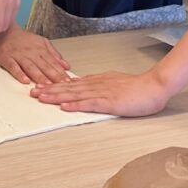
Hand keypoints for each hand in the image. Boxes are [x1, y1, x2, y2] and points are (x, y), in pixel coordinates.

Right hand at [0, 25, 69, 83]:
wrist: (2, 30)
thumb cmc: (23, 39)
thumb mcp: (41, 42)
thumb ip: (54, 54)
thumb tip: (67, 66)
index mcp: (40, 48)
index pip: (53, 62)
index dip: (61, 72)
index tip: (69, 81)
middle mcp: (30, 52)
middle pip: (43, 65)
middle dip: (53, 75)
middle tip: (61, 85)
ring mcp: (18, 55)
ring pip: (30, 67)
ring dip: (39, 76)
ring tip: (46, 84)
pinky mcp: (6, 58)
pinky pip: (13, 67)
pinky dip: (19, 74)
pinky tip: (25, 81)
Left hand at [30, 68, 171, 116]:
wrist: (154, 86)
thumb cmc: (137, 87)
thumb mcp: (113, 82)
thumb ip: (97, 84)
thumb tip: (82, 84)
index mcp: (97, 81)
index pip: (71, 83)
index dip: (54, 85)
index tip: (39, 87)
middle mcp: (96, 85)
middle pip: (68, 87)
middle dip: (49, 90)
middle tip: (32, 92)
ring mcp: (102, 93)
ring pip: (75, 94)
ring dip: (57, 96)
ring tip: (41, 97)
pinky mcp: (110, 102)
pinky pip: (90, 103)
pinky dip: (76, 104)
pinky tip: (64, 106)